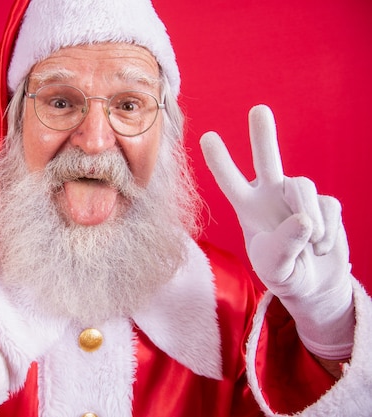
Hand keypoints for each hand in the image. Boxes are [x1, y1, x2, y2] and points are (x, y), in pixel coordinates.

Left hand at [199, 104, 353, 359]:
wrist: (313, 285)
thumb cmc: (284, 272)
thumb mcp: (276, 266)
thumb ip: (285, 244)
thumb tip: (305, 218)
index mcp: (248, 208)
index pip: (231, 182)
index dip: (220, 161)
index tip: (206, 136)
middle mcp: (271, 195)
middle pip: (267, 159)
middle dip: (264, 135)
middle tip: (258, 110)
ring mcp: (297, 198)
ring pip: (303, 186)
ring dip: (308, 215)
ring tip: (311, 245)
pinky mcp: (325, 204)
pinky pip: (328, 208)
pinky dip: (326, 232)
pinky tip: (320, 248)